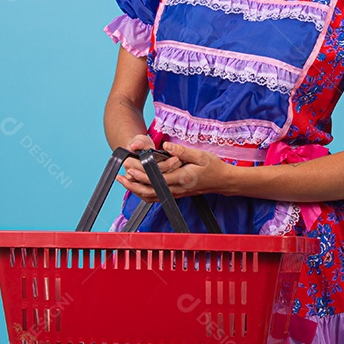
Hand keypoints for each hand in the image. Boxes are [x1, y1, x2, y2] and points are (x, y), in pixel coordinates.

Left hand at [115, 141, 229, 200]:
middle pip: (150, 191)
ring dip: (136, 190)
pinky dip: (144, 193)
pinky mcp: (175, 194)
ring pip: (151, 196)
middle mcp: (176, 189)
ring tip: (123, 181)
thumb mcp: (201, 155)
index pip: (156, 179)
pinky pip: (156, 197)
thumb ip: (182, 151)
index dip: (142, 176)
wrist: (222, 181)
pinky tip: (136, 187)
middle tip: (121, 176)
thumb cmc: (213, 167)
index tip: (130, 170)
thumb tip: (166, 147)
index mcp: (182, 178)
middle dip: (133, 184)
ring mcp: (175, 193)